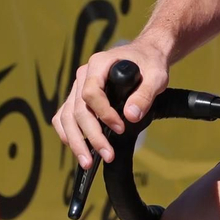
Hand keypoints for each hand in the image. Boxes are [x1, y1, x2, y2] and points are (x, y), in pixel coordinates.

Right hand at [51, 36, 169, 170]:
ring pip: (67, 117)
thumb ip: (145, 95)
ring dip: (76, 142)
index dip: (103, 114)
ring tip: (88, 163)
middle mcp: (83, 75)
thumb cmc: (149, 63)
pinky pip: (63, 117)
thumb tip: (130, 117)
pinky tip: (79, 149)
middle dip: (90, 136)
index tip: (120, 128)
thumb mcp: (156, 76)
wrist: (145, 56)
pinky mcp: (76, 98)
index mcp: (99, 64)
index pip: (91, 93)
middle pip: (77, 109)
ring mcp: (77, 87)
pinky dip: (67, 134)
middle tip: (106, 155)